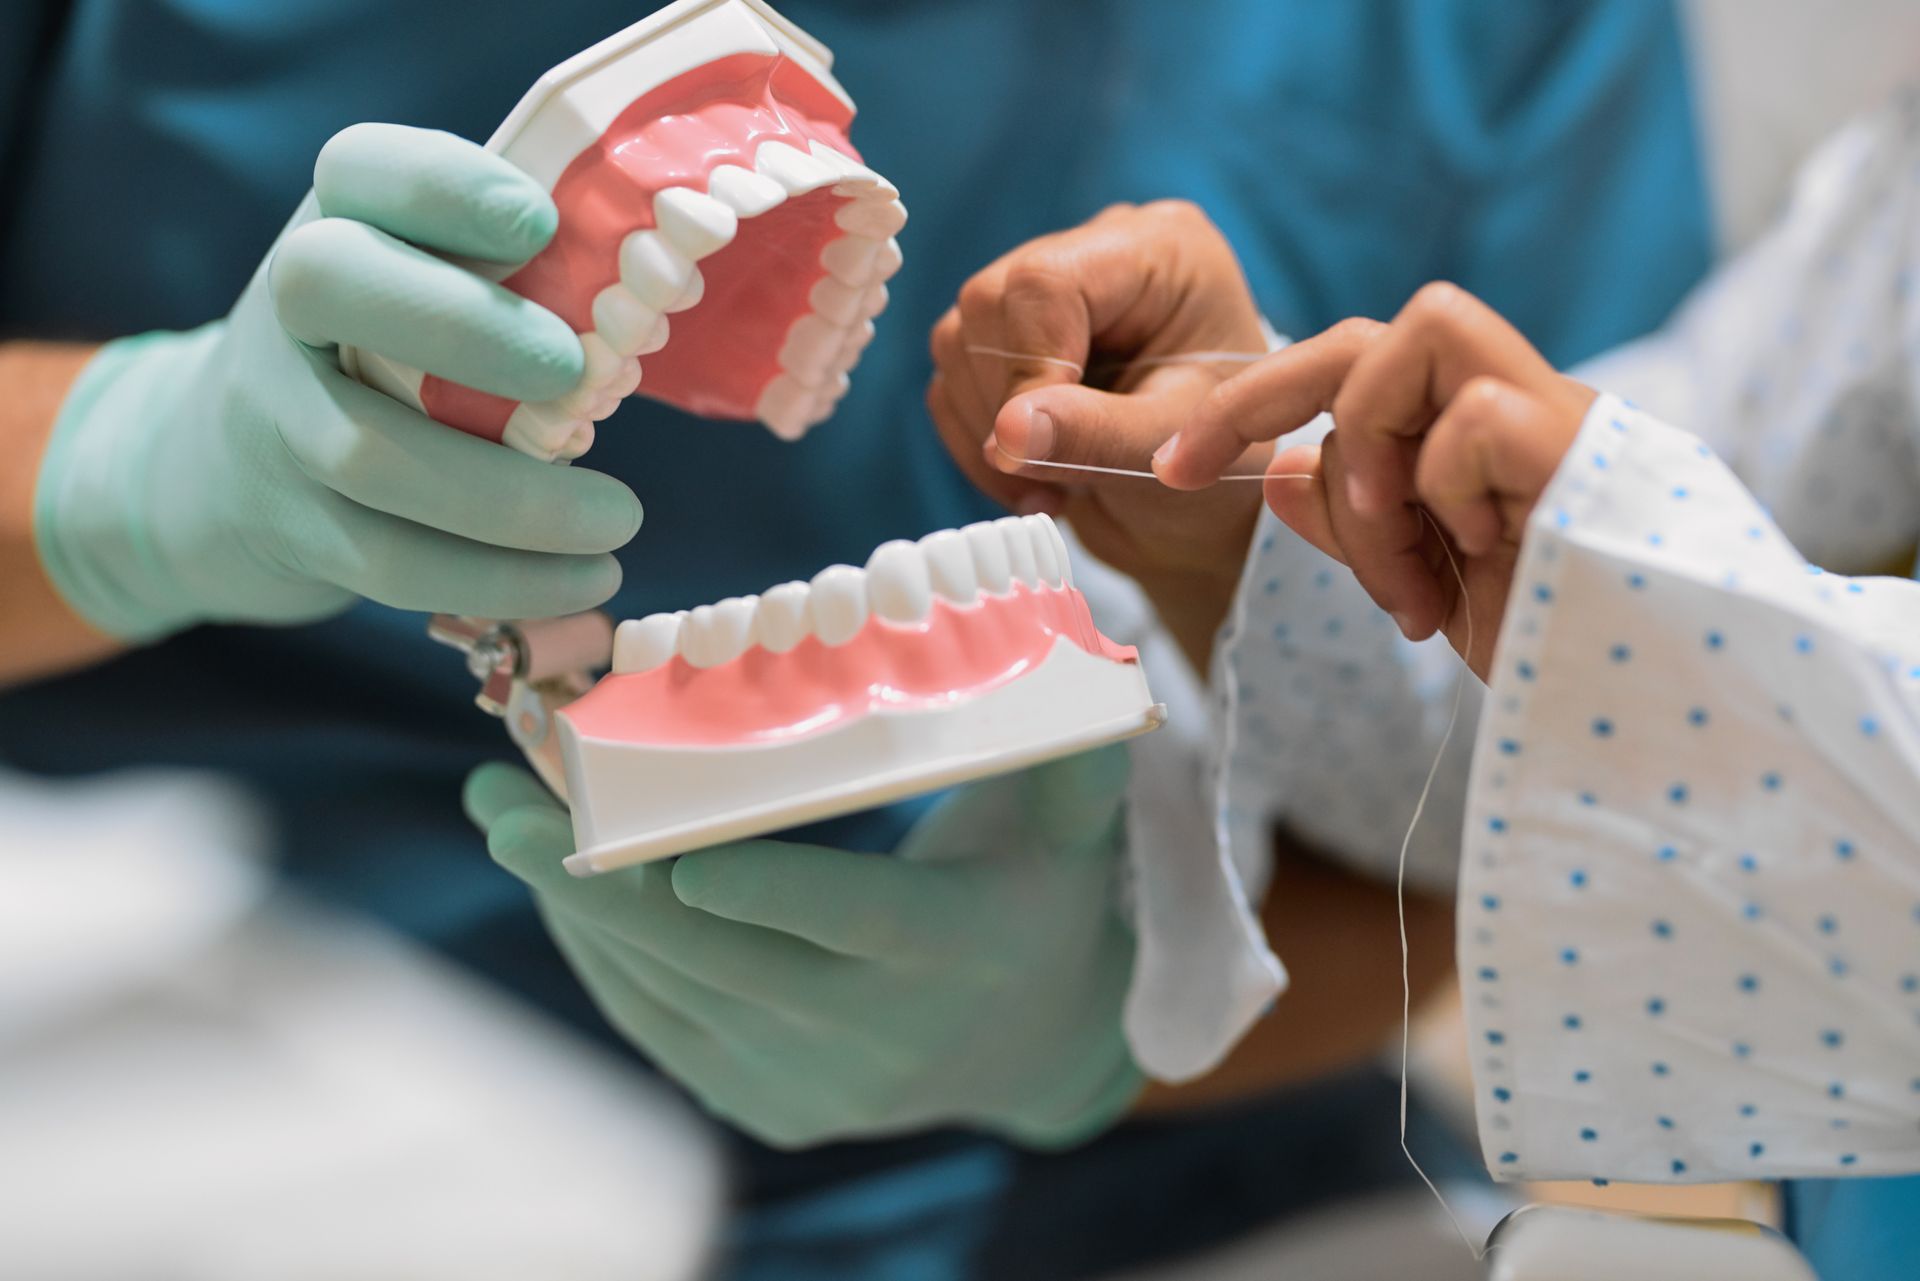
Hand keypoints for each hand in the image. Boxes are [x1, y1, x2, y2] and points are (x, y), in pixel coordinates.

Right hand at [31, 124, 640, 640]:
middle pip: (333, 283)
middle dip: (464, 326)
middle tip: (575, 370)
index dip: (449, 186)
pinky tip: (586, 579)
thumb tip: (646, 289)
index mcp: (336, 216)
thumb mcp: (425, 277)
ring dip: (512, 499)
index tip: (539, 221)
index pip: (365, 167)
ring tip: (620, 518)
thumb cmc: (389, 349)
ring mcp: (276, 419)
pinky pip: (391, 562)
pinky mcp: (294, 526)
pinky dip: (500, 578)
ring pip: (371, 455)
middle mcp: (284, 302)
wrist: (225, 465)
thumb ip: (511, 268)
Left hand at [465, 750, 1143, 1149]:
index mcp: (954, 951)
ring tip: (500, 815)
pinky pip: (658, 1024)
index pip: (856, 922)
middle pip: (724, 957)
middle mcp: (876, 1036)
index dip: (769, 891)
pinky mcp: (761, 1104)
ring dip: (576, 904)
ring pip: (672, 991)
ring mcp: (810, 1082)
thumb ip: (1066, 747)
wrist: (1029, 1048)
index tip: (678, 854)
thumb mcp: (1072, 829)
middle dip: (607, 876)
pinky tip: (549, 882)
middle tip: (511, 797)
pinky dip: (597, 951)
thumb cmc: (1036, 898)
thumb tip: (1076, 646)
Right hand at [927, 202, 1270, 661]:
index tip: (1035, 446)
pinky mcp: (1011, 339)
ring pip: (957, 342)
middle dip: (1005, 404)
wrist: (1207, 509)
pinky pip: (951, 382)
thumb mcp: (1174, 449)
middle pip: (989, 302)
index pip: (1044, 281)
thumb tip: (1006, 433)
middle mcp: (1096, 252)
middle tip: (1060, 476)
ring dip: (989, 433)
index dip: (1025, 365)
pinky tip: (1034, 480)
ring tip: (1058, 483)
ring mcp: (1048, 294)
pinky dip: (977, 444)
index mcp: (1158, 251)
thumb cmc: (1217, 464)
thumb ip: (1096, 435)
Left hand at [1161, 285, 1592, 679]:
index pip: (1362, 366)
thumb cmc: (1558, 659)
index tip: (1167, 465)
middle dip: (1263, 393)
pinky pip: (1473, 418)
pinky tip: (1482, 560)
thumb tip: (1281, 470)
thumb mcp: (1426, 594)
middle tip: (1190, 466)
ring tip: (1410, 565)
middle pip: (1378, 328)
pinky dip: (1443, 490)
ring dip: (1372, 451)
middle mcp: (1522, 408)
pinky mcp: (1589, 450)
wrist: (1671, 731)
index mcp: (1479, 441)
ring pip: (1421, 333)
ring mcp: (1561, 419)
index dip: (1256, 399)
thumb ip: (1359, 528)